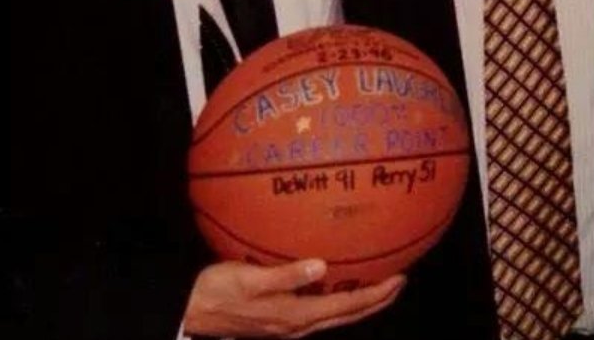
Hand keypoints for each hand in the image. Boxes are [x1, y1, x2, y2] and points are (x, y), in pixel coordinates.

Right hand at [184, 259, 404, 337]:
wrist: (192, 312)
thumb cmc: (217, 291)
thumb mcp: (250, 279)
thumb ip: (286, 275)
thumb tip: (322, 266)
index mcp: (296, 316)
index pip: (347, 307)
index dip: (376, 295)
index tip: (400, 279)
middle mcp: (298, 325)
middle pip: (347, 315)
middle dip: (376, 300)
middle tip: (400, 281)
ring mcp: (289, 326)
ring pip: (335, 315)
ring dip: (360, 302)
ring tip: (379, 284)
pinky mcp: (281, 320)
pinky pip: (320, 311)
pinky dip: (339, 299)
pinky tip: (338, 283)